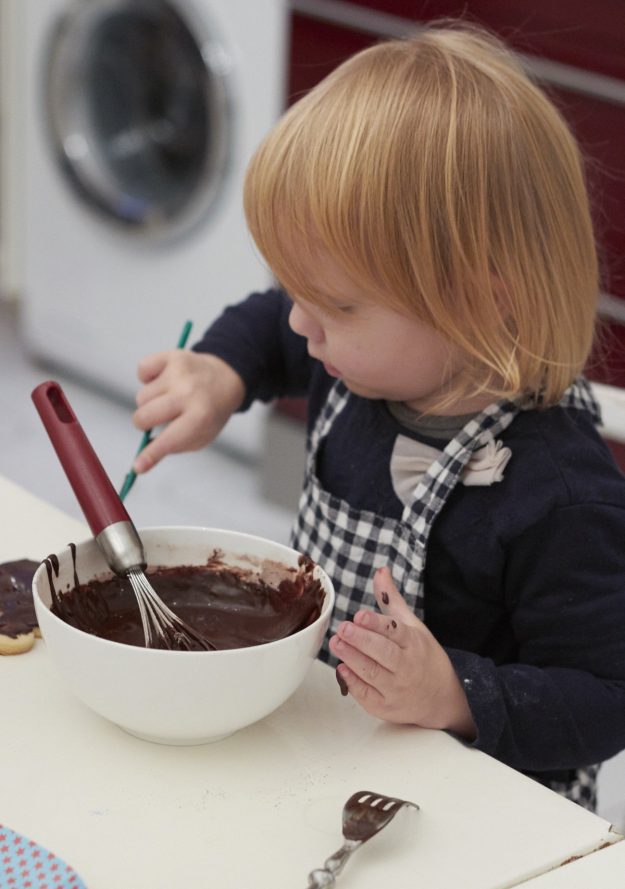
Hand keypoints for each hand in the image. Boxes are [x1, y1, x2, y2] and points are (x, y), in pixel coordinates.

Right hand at [131, 350, 244, 471]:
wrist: (225, 379)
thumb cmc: (209, 412)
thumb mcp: (200, 436)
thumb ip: (172, 447)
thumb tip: (142, 460)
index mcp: (200, 417)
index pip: (167, 441)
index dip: (150, 456)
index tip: (138, 466)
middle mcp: (188, 393)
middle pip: (143, 416)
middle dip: (143, 424)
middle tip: (154, 421)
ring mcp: (179, 373)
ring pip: (141, 396)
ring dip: (150, 401)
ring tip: (169, 398)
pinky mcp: (172, 356)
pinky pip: (142, 369)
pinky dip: (148, 377)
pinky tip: (163, 381)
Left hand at [329, 566, 475, 738]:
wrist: (442, 700)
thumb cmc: (423, 657)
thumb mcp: (413, 626)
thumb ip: (391, 600)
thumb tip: (380, 571)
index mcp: (413, 643)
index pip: (394, 632)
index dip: (376, 624)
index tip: (360, 615)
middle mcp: (406, 666)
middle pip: (382, 653)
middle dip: (361, 641)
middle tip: (342, 628)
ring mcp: (396, 689)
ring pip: (372, 673)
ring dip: (352, 658)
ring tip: (336, 643)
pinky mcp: (385, 707)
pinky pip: (367, 695)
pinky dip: (353, 682)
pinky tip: (342, 668)